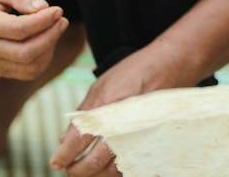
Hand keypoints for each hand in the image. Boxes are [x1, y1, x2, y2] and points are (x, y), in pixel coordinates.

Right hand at [0, 0, 68, 79]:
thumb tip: (43, 8)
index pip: (18, 29)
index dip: (43, 21)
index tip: (58, 10)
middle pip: (25, 52)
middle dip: (51, 37)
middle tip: (62, 20)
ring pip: (29, 66)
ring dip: (50, 48)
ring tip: (55, 28)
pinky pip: (28, 72)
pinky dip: (44, 58)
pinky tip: (46, 40)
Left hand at [50, 46, 193, 174]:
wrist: (172, 64)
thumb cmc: (135, 70)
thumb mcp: (102, 84)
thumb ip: (83, 113)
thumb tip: (65, 139)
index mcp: (107, 105)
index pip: (79, 140)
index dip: (64, 155)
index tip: (56, 162)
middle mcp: (124, 123)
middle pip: (95, 162)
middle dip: (77, 170)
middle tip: (68, 169)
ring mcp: (141, 134)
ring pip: (114, 170)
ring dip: (96, 175)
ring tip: (85, 171)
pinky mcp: (154, 141)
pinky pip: (132, 165)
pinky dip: (116, 170)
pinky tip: (107, 166)